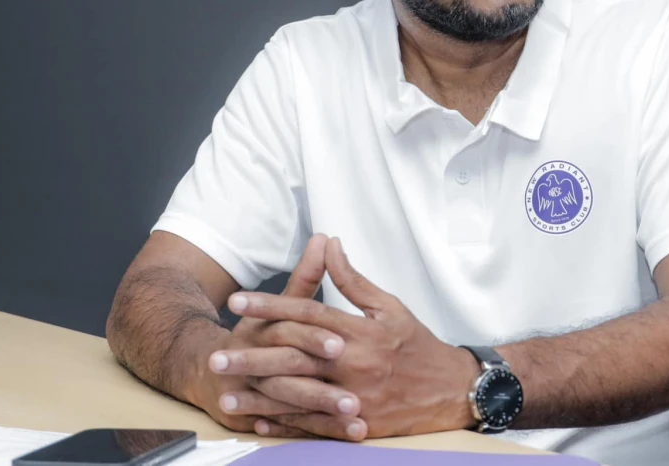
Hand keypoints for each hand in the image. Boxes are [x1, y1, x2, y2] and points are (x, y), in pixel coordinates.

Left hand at [214, 237, 479, 439]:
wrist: (451, 390)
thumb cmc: (417, 344)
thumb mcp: (389, 306)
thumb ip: (353, 279)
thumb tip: (329, 245)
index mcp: (360, 332)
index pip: (307, 314)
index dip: (271, 305)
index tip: (238, 302)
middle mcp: (353, 364)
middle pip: (293, 357)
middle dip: (252, 357)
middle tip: (216, 356)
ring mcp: (354, 397)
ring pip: (297, 395)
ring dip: (258, 395)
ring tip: (224, 393)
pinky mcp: (357, 424)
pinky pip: (313, 424)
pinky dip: (283, 423)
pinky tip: (257, 419)